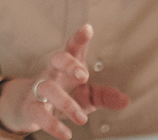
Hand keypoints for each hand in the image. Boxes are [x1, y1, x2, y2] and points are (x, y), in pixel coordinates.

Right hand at [0, 25, 129, 139]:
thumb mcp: (86, 94)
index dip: (79, 38)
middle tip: (84, 75)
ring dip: (65, 103)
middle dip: (69, 64)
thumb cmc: (64, 94)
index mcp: (67, 66)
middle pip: (57, 59)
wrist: (31, 108)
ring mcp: (40, 88)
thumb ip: (104, 96)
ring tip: (82, 119)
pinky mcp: (32, 107)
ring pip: (48, 89)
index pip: (73, 47)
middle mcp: (53, 72)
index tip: (88, 28)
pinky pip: (39, 113)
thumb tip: (126, 100)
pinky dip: (52, 125)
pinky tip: (65, 134)